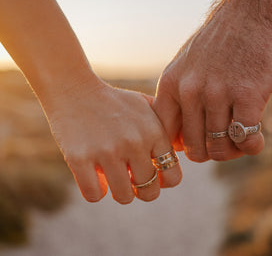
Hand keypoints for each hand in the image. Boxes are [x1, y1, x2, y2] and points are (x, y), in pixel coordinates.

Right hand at [43, 78, 181, 203]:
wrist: (74, 89)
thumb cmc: (115, 102)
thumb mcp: (146, 106)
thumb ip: (166, 126)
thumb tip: (180, 150)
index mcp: (155, 132)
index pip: (173, 177)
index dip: (163, 182)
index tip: (152, 177)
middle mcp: (135, 143)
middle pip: (149, 192)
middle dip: (141, 191)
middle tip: (131, 182)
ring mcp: (107, 151)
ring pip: (123, 197)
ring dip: (119, 193)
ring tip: (114, 179)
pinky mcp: (79, 158)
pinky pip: (94, 195)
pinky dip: (96, 191)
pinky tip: (94, 177)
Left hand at [153, 2, 271, 161]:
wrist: (255, 8)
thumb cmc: (225, 40)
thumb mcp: (190, 63)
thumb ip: (184, 96)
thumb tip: (182, 137)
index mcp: (172, 83)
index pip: (164, 134)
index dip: (181, 148)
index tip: (199, 146)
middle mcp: (190, 91)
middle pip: (193, 147)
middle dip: (211, 153)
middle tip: (226, 144)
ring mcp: (217, 93)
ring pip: (218, 148)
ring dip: (233, 151)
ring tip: (242, 141)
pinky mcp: (246, 94)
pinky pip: (244, 138)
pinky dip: (251, 146)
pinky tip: (257, 139)